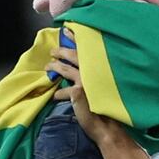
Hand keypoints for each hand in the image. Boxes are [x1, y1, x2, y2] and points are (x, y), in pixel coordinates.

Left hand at [50, 29, 130, 149]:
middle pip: (73, 55)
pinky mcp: (77, 92)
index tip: (68, 31)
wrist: (109, 127)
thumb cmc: (110, 108)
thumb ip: (95, 77)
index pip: (87, 48)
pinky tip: (56, 97)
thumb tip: (83, 69)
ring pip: (65, 69)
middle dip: (61, 51)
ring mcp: (85, 81)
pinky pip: (63, 91)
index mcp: (101, 67)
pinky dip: (58, 94)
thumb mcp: (104, 88)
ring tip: (49, 67)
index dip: (77, 39)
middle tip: (54, 51)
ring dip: (54, 68)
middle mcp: (93, 71)